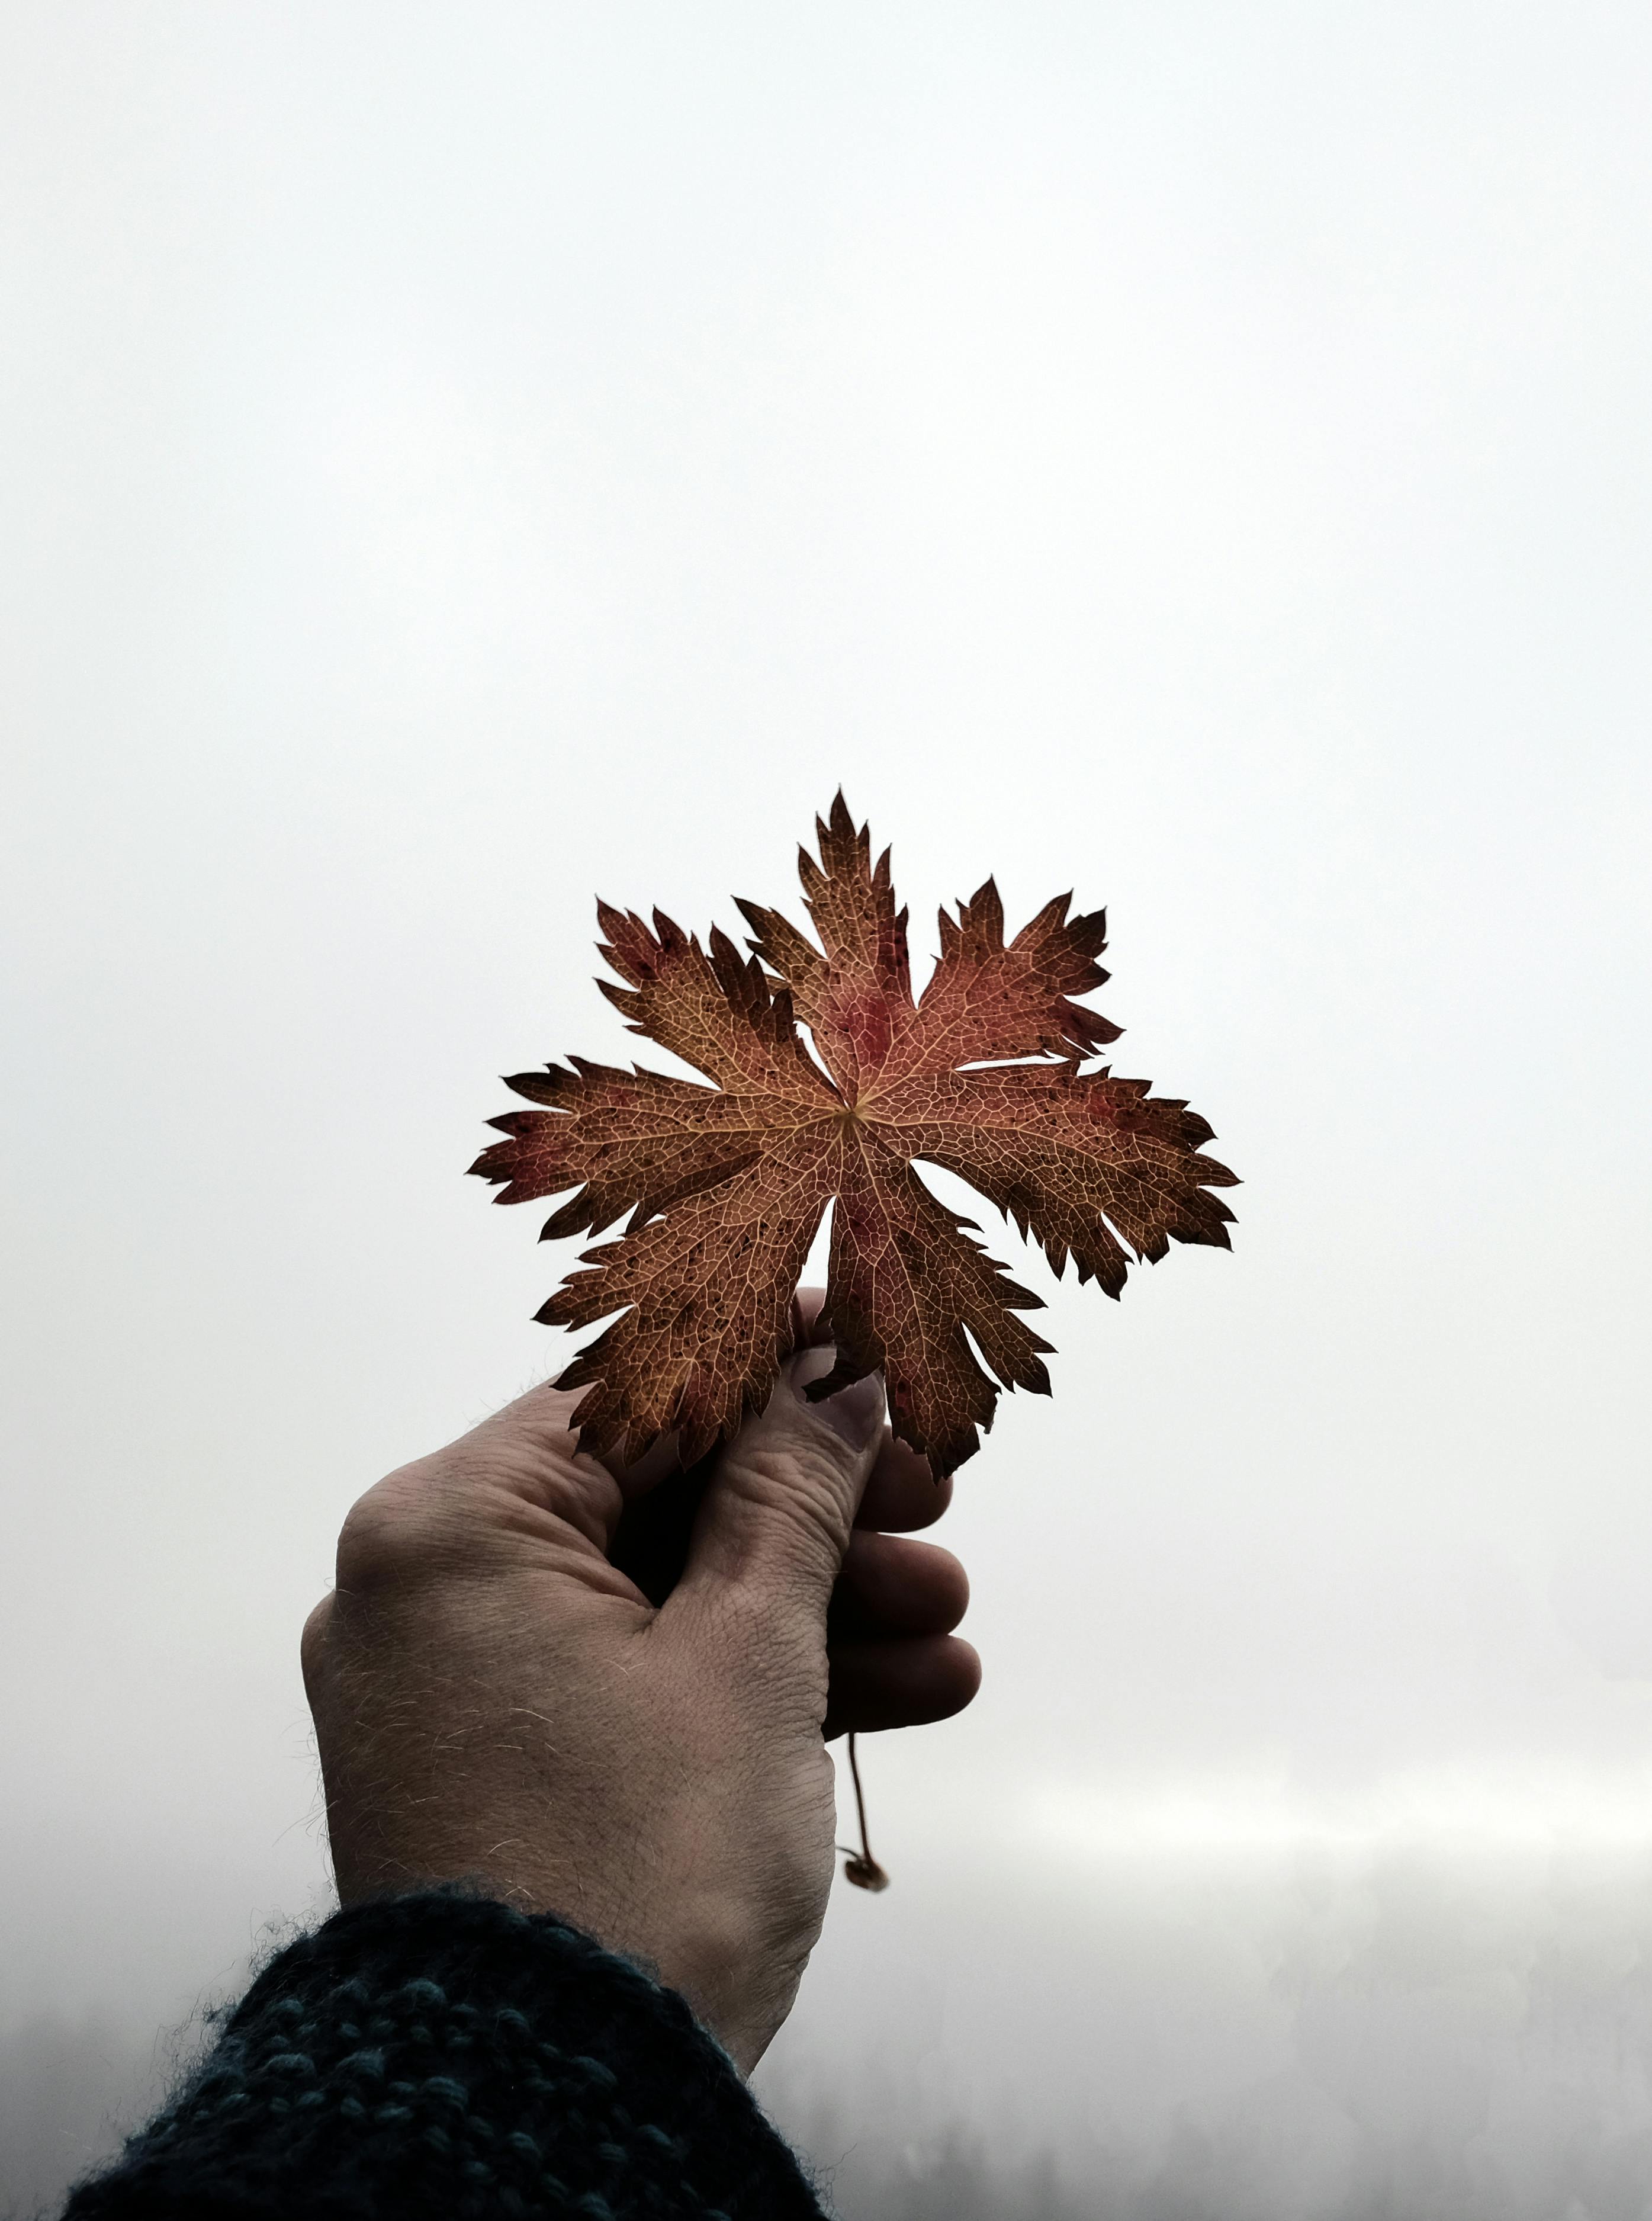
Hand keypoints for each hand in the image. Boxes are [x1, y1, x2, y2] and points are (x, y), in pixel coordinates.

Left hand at [300, 1324, 978, 2070]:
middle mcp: (425, 1591)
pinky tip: (900, 1689)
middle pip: (650, 1494)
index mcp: (450, 1528)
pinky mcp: (492, 1765)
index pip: (632, 1388)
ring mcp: (453, 1685)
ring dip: (807, 1600)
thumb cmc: (637, 1870)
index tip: (870, 1339)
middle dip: (811, 1501)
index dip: (769, 1356)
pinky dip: (746, 1680)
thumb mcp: (746, 1654)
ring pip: (654, 1595)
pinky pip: (628, 1681)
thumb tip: (834, 1378)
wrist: (540, 2123)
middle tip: (933, 1491)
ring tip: (946, 1618)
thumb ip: (792, 1493)